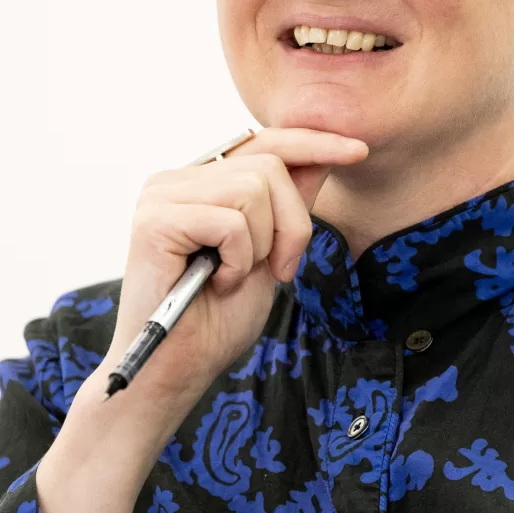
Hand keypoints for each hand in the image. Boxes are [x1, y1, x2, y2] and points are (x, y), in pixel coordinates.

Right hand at [89, 127, 366, 421]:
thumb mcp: (268, 254)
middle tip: (277, 271)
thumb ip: (285, 207)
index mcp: (200, 183)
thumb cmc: (216, 320)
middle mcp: (176, 180)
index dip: (313, 143)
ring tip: (232, 278)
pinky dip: (238, 261)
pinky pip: (232, 223)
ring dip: (262, 246)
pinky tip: (214, 284)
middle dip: (293, 225)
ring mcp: (161, 196)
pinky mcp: (154, 219)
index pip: (264, 143)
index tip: (359, 151)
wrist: (178, 369)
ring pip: (254, 190)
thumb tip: (319, 158)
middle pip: (270, 166)